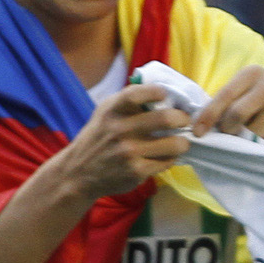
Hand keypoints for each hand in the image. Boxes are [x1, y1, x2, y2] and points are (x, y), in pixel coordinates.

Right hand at [54, 83, 189, 200]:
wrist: (78, 172)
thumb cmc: (99, 137)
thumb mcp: (105, 113)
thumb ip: (128, 101)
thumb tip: (162, 90)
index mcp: (112, 110)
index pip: (137, 93)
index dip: (157, 91)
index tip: (166, 95)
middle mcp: (120, 130)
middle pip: (166, 119)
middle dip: (183, 119)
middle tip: (184, 120)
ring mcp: (129, 152)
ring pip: (174, 144)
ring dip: (182, 143)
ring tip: (180, 142)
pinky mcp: (137, 171)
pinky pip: (167, 162)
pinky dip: (170, 159)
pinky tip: (164, 156)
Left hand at [193, 67, 263, 156]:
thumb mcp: (251, 91)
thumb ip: (229, 100)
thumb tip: (199, 123)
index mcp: (253, 73)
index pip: (224, 96)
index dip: (208, 116)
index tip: (197, 133)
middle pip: (236, 116)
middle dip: (228, 131)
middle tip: (230, 137)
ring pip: (253, 133)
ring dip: (248, 142)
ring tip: (253, 138)